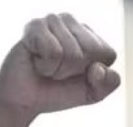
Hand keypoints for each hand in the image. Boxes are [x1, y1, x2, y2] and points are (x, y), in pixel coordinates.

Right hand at [0, 13, 120, 118]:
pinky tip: (36, 61)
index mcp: (91, 37)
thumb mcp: (92, 93)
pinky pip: (54, 52)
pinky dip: (46, 66)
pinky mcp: (35, 26)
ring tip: (47, 67)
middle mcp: (74, 23)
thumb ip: (108, 83)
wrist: (24, 100)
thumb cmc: (57, 92)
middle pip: (91, 51)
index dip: (93, 73)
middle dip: (75, 71)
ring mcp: (53, 20)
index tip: (76, 76)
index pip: (108, 53)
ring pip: (72, 53)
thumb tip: (99, 68)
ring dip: (58, 70)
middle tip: (59, 71)